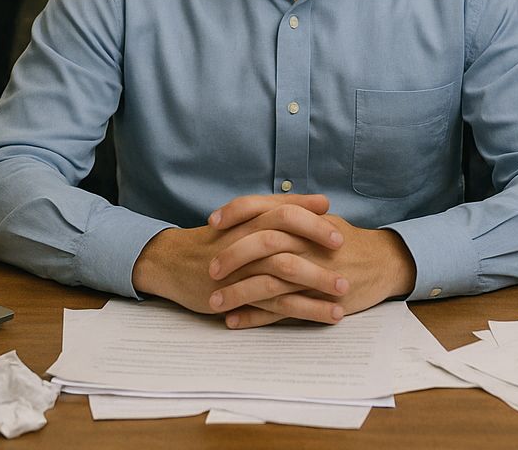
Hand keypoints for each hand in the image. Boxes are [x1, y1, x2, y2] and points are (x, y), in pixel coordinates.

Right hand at [132, 194, 348, 326]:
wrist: (172, 263)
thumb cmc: (214, 241)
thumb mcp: (244, 220)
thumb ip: (279, 211)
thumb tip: (320, 202)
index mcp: (248, 220)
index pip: (283, 209)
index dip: (309, 214)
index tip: (335, 217)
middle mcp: (245, 240)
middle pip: (285, 235)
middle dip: (317, 241)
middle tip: (344, 249)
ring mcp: (242, 269)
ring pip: (283, 271)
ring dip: (317, 281)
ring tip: (345, 292)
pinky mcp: (240, 296)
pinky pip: (277, 304)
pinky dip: (306, 309)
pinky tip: (328, 315)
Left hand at [207, 198, 415, 329]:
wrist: (384, 263)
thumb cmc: (347, 241)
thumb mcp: (320, 220)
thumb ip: (290, 214)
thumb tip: (257, 211)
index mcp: (305, 219)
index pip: (264, 207)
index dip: (236, 212)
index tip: (212, 223)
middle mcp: (307, 242)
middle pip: (262, 243)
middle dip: (232, 256)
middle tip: (210, 269)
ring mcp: (313, 271)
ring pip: (269, 280)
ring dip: (238, 293)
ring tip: (213, 303)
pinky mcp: (319, 299)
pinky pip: (282, 310)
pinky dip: (256, 317)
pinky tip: (234, 322)